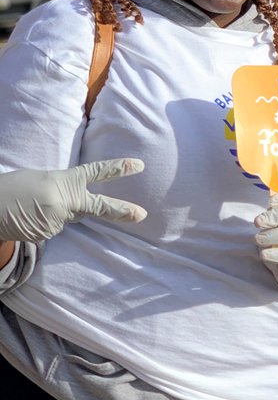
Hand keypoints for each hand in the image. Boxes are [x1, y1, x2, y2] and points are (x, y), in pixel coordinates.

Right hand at [0, 159, 146, 243]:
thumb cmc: (13, 188)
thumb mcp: (42, 180)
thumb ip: (65, 190)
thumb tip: (78, 209)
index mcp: (63, 180)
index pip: (96, 172)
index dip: (118, 169)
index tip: (139, 166)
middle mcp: (65, 201)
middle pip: (99, 206)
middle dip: (122, 211)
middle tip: (143, 215)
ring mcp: (58, 219)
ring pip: (68, 218)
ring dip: (54, 213)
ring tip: (31, 206)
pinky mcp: (48, 234)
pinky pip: (54, 228)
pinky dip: (44, 223)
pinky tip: (28, 218)